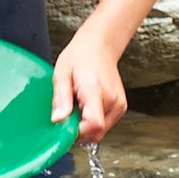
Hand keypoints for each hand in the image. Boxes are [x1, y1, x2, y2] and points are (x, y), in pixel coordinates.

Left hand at [51, 27, 128, 144]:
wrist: (100, 46)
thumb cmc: (81, 56)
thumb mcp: (62, 73)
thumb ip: (61, 98)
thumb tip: (58, 119)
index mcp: (95, 89)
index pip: (93, 123)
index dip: (77, 131)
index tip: (65, 125)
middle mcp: (112, 99)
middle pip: (95, 130)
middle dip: (78, 128)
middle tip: (69, 110)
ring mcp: (118, 105)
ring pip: (99, 130)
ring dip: (85, 125)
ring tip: (79, 104)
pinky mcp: (120, 108)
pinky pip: (104, 125)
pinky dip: (92, 121)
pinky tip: (87, 106)